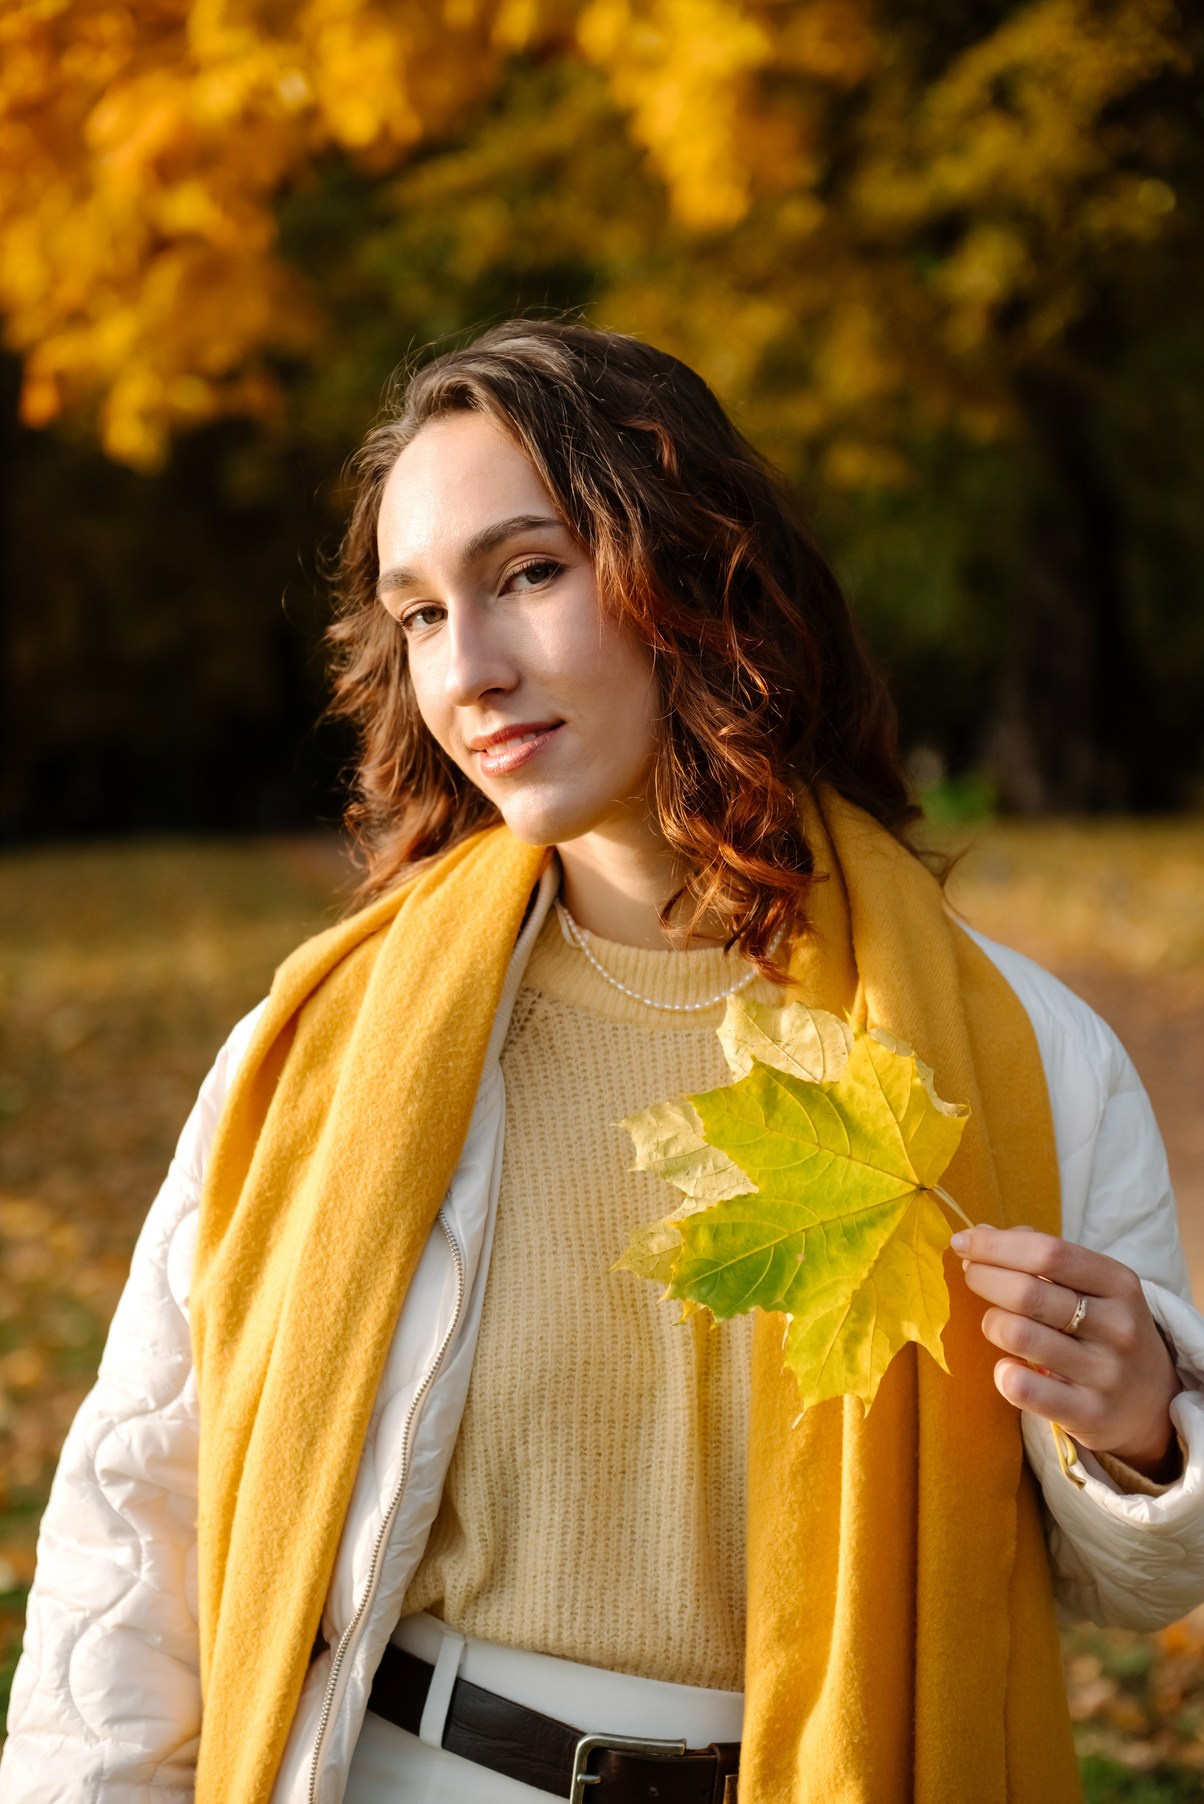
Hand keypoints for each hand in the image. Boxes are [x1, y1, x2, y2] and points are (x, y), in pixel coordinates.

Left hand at [951, 1225, 1180, 1478]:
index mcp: (1119, 1284)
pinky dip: (1003, 1373)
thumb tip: (978, 1236)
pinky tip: (1007, 1367)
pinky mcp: (1088, 1414)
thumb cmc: (1105, 1329)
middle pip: (1027, 1292)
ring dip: (992, 1322)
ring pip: (1019, 1335)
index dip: (996, 1245)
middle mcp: (1117, 1327)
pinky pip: (1023, 1389)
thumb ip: (1039, 1257)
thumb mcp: (1093, 1287)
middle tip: (971, 1276)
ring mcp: (1105, 1373)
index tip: (962, 1242)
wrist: (1153, 1404)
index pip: (1049, 1253)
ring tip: (995, 1322)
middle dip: (984, 1277)